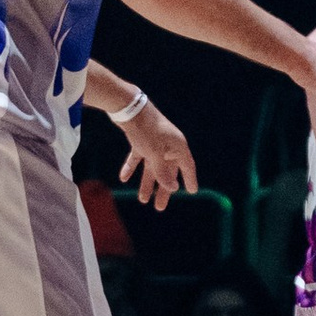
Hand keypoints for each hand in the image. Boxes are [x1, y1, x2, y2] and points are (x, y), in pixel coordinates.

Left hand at [114, 97, 197, 212]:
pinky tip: (123, 178)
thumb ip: (162, 173)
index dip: (190, 179)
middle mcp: (168, 145)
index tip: (192, 192)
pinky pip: (138, 158)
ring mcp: (155, 143)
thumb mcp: (155, 154)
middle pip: (168, 171)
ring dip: (147, 182)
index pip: (187, 166)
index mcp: (178, 146)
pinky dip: (131, 167)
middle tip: (159, 207)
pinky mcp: (141, 140)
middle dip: (163, 189)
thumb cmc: (147, 130)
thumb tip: (173, 189)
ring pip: (152, 167)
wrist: (129, 108)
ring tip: (142, 199)